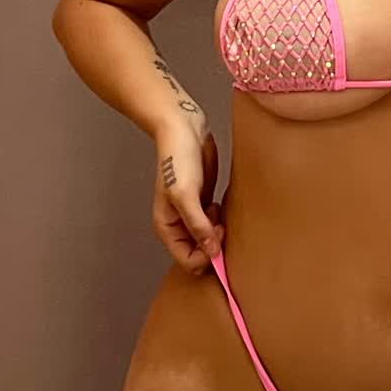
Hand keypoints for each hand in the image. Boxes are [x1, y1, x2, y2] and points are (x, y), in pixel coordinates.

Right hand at [151, 116, 222, 275]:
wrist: (184, 130)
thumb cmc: (178, 160)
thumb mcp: (185, 195)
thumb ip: (197, 225)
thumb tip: (212, 252)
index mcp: (167, 228)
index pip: (187, 260)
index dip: (206, 255)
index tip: (218, 236)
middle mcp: (178, 225)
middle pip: (199, 253)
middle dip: (213, 246)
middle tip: (223, 226)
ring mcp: (192, 214)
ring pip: (209, 240)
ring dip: (219, 234)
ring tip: (222, 215)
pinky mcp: (204, 202)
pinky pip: (215, 223)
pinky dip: (222, 221)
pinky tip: (223, 207)